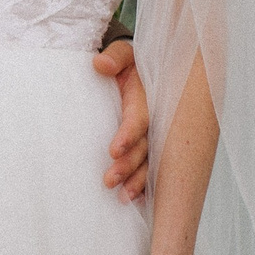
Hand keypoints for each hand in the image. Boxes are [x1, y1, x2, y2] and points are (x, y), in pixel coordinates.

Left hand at [94, 39, 148, 200]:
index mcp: (147, 98)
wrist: (145, 70)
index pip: (139, 119)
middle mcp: (154, 120)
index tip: (113, 150)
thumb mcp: (125, 54)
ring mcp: (154, 136)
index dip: (128, 135)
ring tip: (123, 197)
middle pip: (144, 147)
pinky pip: (151, 169)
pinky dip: (144, 185)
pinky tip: (134, 200)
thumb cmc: (130, 64)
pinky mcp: (151, 147)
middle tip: (110, 180)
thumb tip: (100, 64)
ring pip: (149, 162)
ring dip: (137, 181)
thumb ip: (115, 57)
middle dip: (129, 165)